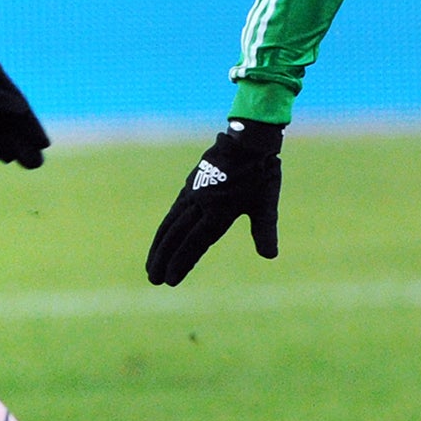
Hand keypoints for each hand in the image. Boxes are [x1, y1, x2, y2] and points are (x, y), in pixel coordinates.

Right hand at [144, 121, 284, 285]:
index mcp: (219, 210)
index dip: (182, 263)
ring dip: (159, 246)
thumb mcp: (266, 203)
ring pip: (170, 224)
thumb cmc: (261, 173)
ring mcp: (193, 193)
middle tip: (153, 279)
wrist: (247, 140)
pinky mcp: (190, 185)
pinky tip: (162, 237)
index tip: (170, 280)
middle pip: (176, 236)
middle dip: (163, 259)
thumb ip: (264, 230)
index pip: (195, 243)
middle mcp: (201, 203)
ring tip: (150, 264)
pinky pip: (173, 211)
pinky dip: (165, 228)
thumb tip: (270, 256)